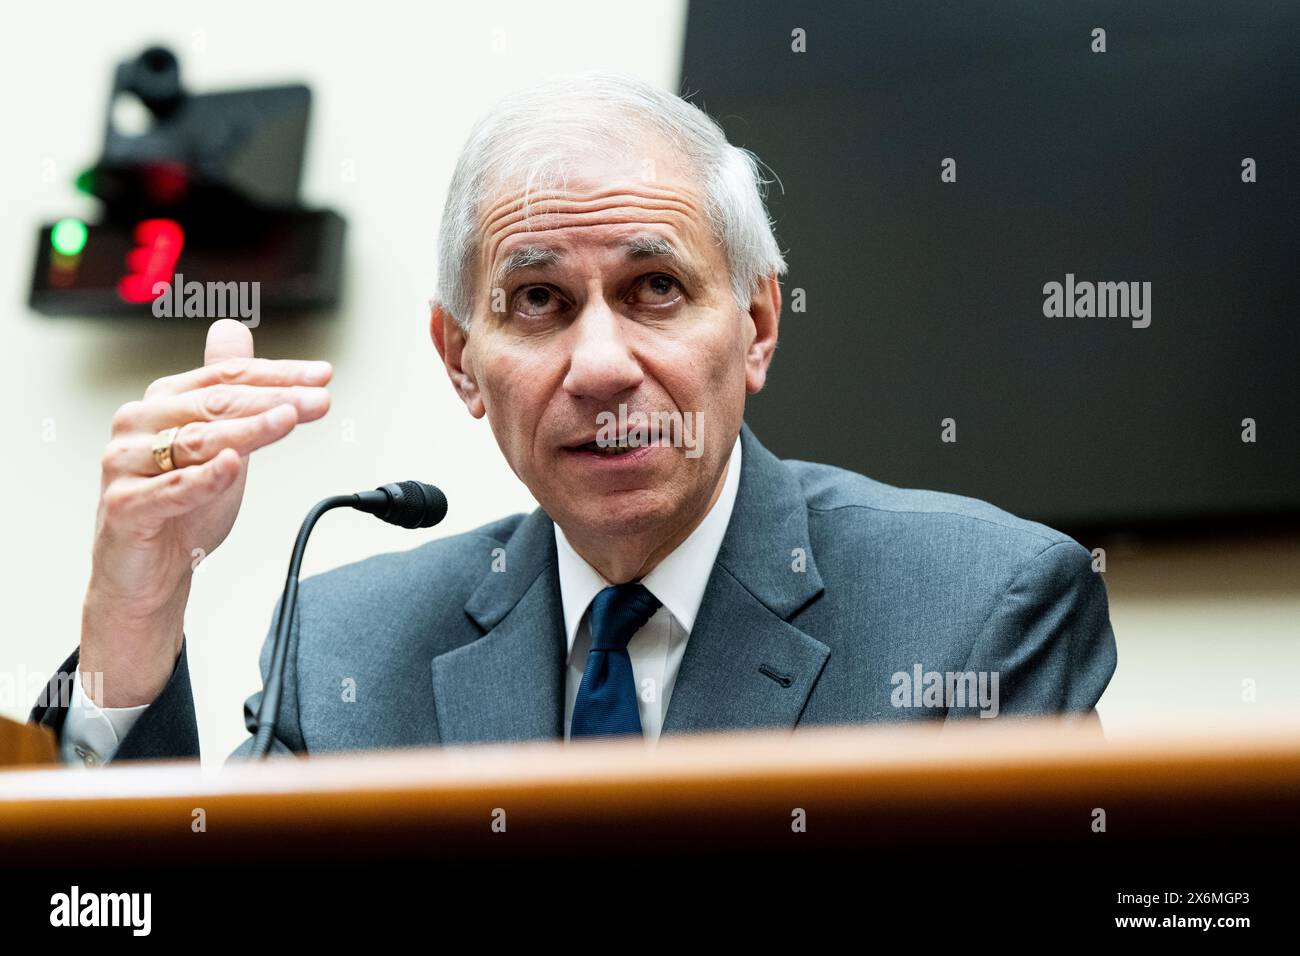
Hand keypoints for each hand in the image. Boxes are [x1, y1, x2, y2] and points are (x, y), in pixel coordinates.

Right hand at [79, 319, 331, 706]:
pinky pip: (170, 489)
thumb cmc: (183, 507)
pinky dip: (205, 477)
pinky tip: (233, 465)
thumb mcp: (218, 441)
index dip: (278, 374)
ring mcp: (125, 464)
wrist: (150, 572)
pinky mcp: (123, 506)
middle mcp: (139, 424)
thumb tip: (233, 328)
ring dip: (248, 429)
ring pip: (197, 441)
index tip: (324, 376)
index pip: (226, 377)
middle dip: (275, 399)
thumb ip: (227, 390)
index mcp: (164, 402)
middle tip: (319, 400)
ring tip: (288, 419)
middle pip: (215, 402)